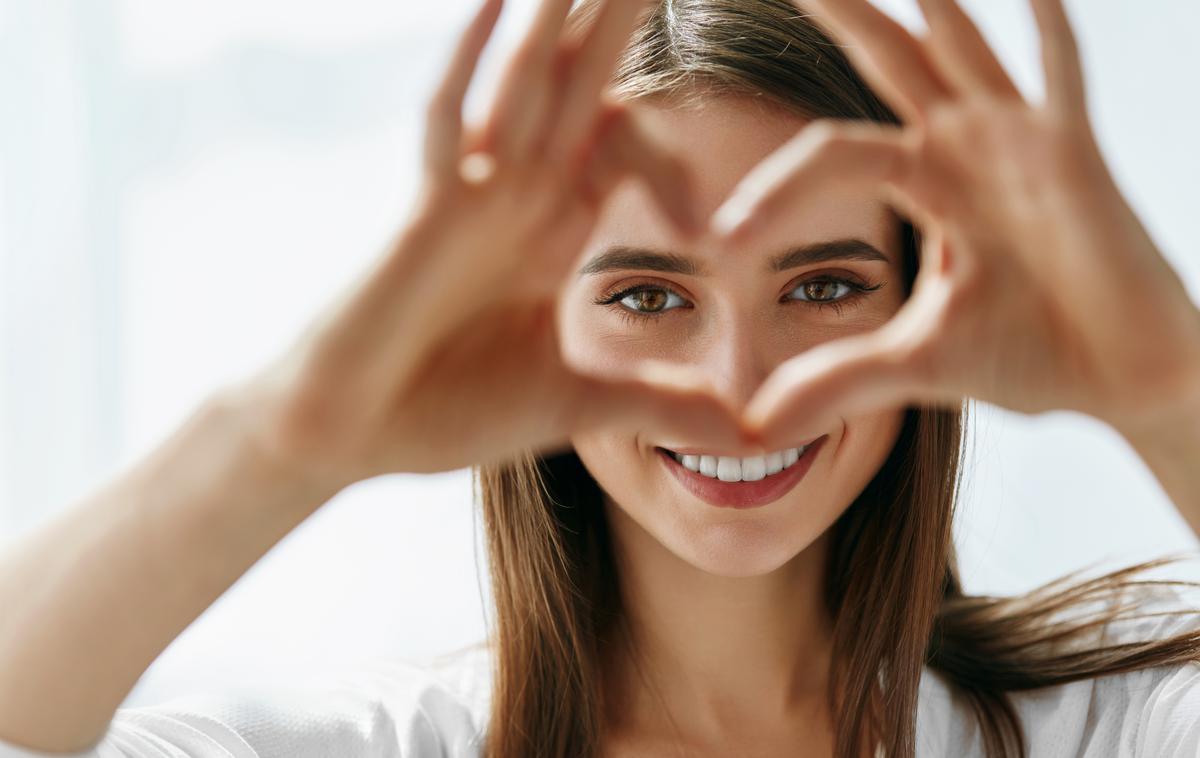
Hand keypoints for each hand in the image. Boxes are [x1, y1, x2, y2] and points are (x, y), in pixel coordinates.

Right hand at [233, 0, 755, 485]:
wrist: (352, 436)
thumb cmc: (447, 412)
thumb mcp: (579, 405)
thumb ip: (662, 405)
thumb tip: (753, 437)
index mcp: (553, 230)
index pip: (622, 149)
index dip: (668, 157)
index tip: (705, 220)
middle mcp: (517, 195)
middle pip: (580, 86)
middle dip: (618, 20)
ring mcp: (469, 195)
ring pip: (526, 82)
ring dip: (560, 16)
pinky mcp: (425, 213)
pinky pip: (447, 121)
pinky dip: (471, 63)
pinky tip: (500, 0)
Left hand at [710, 0, 1199, 448]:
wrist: (1121, 381)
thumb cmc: (1032, 356)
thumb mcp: (915, 365)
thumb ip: (835, 381)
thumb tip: (752, 428)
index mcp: (924, 184)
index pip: (829, 156)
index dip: (773, 192)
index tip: (719, 240)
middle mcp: (965, 148)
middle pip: (886, 61)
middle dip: (839, 13)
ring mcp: (1020, 143)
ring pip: (960, 48)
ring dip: (928, 3)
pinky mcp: (1075, 156)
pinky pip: (1060, 79)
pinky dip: (1047, 33)